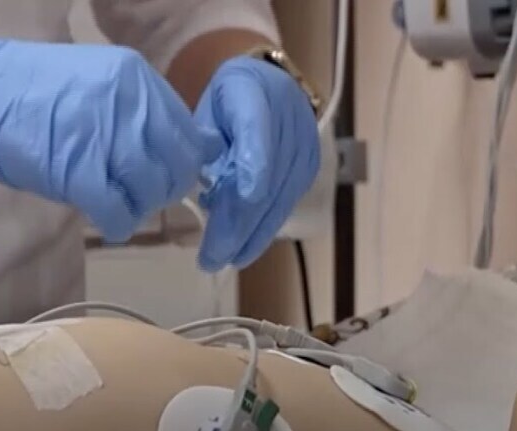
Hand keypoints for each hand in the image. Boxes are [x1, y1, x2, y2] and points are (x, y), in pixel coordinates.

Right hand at [0, 37, 222, 241]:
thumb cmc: (35, 92)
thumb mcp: (102, 86)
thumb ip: (147, 114)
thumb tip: (203, 150)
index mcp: (140, 79)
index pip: (191, 135)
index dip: (184, 164)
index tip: (166, 175)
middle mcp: (131, 103)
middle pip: (180, 166)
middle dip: (167, 189)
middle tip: (142, 194)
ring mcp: (106, 136)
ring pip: (153, 190)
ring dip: (141, 207)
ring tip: (119, 203)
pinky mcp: (78, 170)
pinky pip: (119, 211)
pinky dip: (119, 224)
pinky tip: (109, 221)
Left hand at [193, 56, 320, 271]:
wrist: (271, 85)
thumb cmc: (228, 100)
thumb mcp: (208, 109)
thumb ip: (205, 142)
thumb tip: (206, 188)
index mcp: (252, 90)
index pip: (256, 127)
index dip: (253, 163)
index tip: (243, 198)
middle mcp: (288, 119)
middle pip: (267, 177)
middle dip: (239, 222)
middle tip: (212, 257)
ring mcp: (305, 147)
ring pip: (279, 197)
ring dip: (252, 234)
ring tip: (225, 259)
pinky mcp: (310, 169)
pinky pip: (287, 203)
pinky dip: (265, 227)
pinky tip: (245, 246)